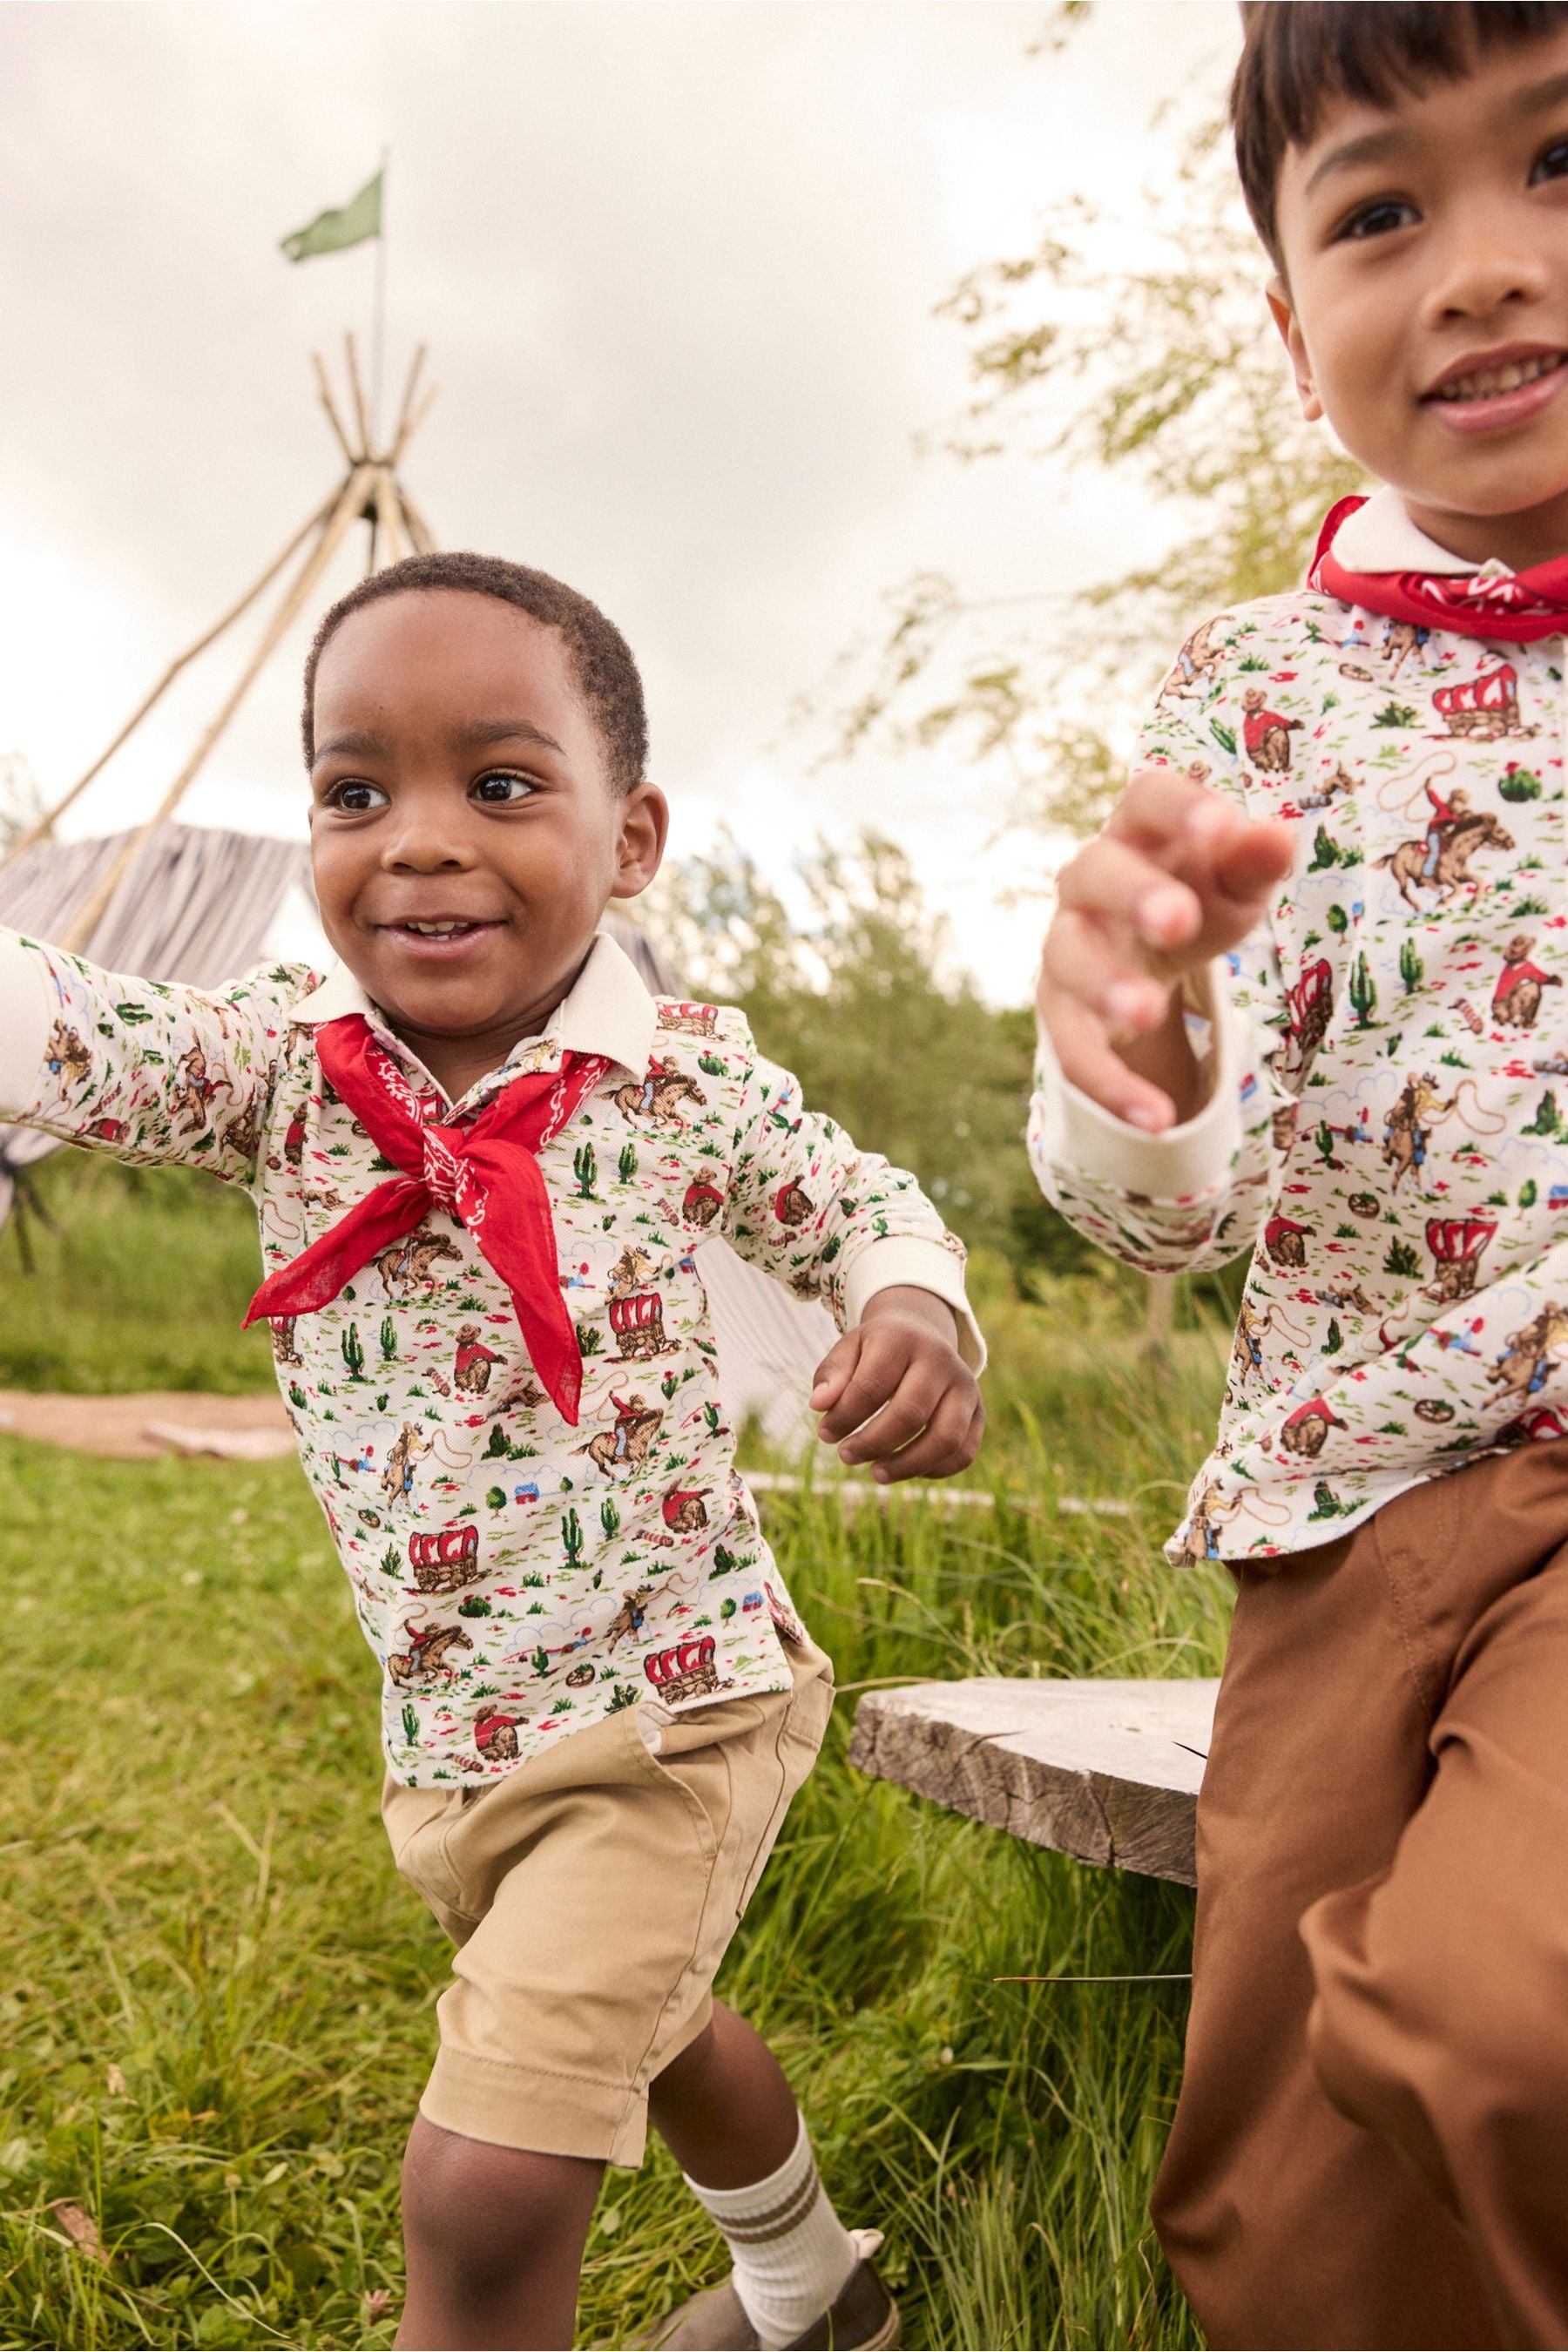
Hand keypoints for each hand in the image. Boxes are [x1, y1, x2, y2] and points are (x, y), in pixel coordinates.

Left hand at [808, 1286, 982, 1483]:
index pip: (872, 1387)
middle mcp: (941, 1359)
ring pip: (945, 1438)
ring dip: (907, 1465)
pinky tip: (906, 1469)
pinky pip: (964, 1452)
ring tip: (876, 1474)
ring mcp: (965, 1386)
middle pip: (910, 1414)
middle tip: (846, 1456)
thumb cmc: (876, 1350)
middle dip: (873, 1443)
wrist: (921, 1334)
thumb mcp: (849, 1349)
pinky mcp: (978, 1411)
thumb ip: (831, 1375)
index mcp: (902, 1338)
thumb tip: (819, 1405)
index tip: (825, 1434)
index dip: (845, 1417)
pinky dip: (935, 1470)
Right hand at [1036, 765, 1293, 1132]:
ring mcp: (1067, 946)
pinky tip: (1155, 1117)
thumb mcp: (1235, 884)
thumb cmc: (1198, 896)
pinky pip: (1074, 1049)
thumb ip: (1254, 863)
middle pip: (1093, 873)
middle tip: (1178, 922)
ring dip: (1104, 985)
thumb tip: (1280, 836)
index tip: (1220, 828)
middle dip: (1134, 896)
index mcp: (1138, 831)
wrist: (1144, 954)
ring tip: (1146, 1013)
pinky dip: (1112, 1085)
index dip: (1178, 809)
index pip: (1147, 799)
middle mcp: (1088, 882)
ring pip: (1067, 959)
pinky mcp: (1060, 1013)